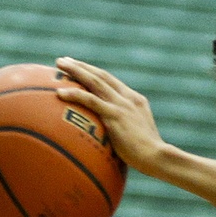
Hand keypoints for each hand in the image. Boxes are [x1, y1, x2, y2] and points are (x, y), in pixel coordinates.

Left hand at [55, 57, 165, 175]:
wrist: (156, 156)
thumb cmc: (147, 154)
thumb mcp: (139, 134)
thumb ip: (126, 128)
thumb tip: (110, 135)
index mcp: (135, 99)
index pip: (111, 81)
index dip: (93, 72)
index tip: (79, 67)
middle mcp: (128, 98)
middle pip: (101, 76)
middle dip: (81, 66)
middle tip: (63, 60)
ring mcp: (121, 105)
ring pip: (94, 82)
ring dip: (75, 70)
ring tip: (59, 64)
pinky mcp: (114, 115)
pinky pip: (90, 101)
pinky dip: (74, 94)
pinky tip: (59, 92)